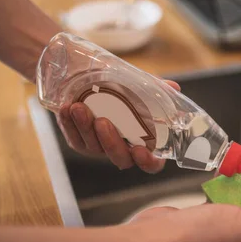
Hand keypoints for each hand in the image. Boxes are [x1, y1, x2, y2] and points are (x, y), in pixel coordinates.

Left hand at [56, 80, 180, 173]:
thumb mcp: (140, 86)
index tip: (141, 150)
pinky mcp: (79, 142)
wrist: (88, 78)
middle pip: (120, 158)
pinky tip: (67, 109)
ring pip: (93, 146)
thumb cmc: (122, 87)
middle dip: (111, 142)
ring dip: (86, 128)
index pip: (151, 163)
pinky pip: (74, 138)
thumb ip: (157, 89)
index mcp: (143, 142)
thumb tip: (173, 87)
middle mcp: (123, 149)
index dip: (148, 162)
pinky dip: (69, 124)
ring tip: (79, 107)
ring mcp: (100, 148)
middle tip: (103, 122)